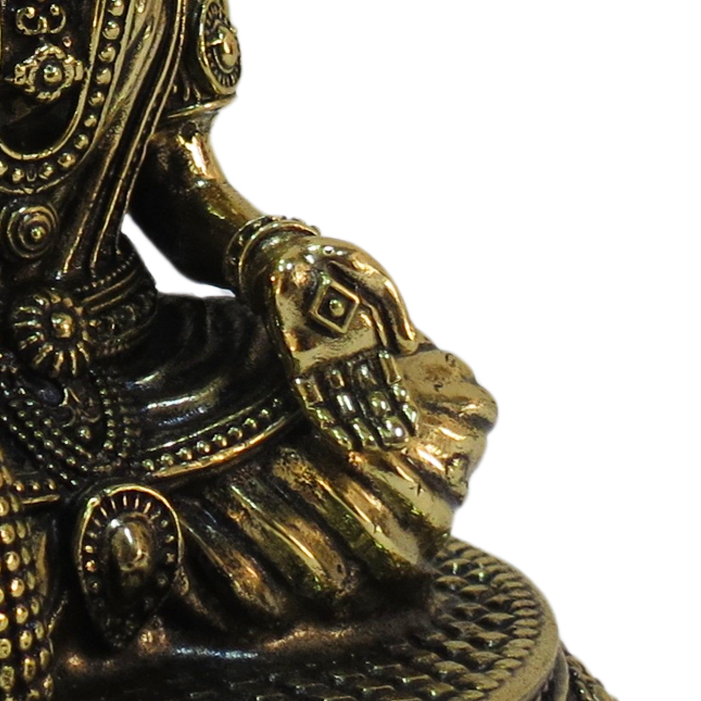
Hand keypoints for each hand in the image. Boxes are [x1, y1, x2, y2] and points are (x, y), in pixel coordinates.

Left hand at [250, 230, 427, 456]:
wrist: (288, 252)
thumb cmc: (335, 261)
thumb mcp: (375, 279)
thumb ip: (396, 313)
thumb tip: (409, 348)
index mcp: (369, 338)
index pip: (387, 379)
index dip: (399, 404)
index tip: (412, 428)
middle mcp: (346, 354)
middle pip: (365, 396)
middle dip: (379, 421)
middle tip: (394, 447)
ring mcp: (320, 358)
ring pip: (340, 400)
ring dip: (353, 424)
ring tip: (369, 448)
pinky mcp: (294, 359)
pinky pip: (309, 394)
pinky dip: (322, 415)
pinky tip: (336, 434)